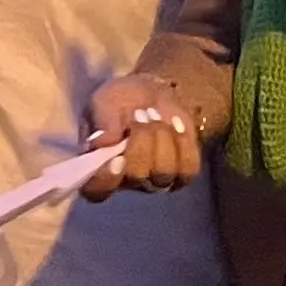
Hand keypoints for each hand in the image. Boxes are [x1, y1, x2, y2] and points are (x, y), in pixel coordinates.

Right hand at [81, 73, 198, 199]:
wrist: (149, 95)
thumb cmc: (118, 101)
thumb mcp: (103, 103)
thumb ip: (101, 122)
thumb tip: (100, 143)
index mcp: (97, 167)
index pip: (96, 190)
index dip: (106, 179)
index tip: (116, 158)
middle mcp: (126, 180)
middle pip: (136, 177)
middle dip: (140, 143)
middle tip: (138, 113)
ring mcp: (156, 179)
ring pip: (164, 173)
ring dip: (161, 139)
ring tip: (154, 113)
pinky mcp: (182, 173)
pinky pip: (188, 169)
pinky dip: (183, 144)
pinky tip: (175, 123)